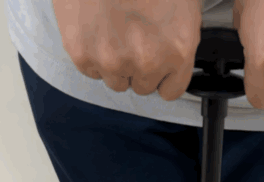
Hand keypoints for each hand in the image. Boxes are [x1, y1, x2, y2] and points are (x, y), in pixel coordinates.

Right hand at [53, 0, 201, 100]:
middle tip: (131, 36)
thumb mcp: (181, 5)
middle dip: (138, 67)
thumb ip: (176, 40)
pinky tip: (95, 27)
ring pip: (115, 81)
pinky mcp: (82, 54)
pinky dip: (92, 54)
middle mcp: (147, 62)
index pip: (171, 91)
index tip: (157, 66)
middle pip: (142, 87)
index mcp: (177, 50)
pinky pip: (90, 70)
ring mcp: (113, 61)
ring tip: (112, 30)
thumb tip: (170, 57)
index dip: (163, 77)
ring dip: (115, 63)